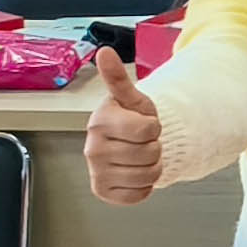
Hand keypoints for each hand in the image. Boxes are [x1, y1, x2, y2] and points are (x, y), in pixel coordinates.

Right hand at [83, 47, 160, 204]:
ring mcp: (96, 172)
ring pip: (148, 175)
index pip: (149, 129)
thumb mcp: (131, 98)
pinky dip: (145, 186)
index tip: (143, 123)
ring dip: (153, 166)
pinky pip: (140, 194)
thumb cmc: (130, 120)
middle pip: (150, 154)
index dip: (154, 126)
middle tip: (142, 141)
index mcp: (100, 122)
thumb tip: (104, 52)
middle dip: (154, 147)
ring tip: (140, 156)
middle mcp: (92, 149)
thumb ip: (118, 78)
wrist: (127, 146)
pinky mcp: (102, 192)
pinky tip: (134, 173)